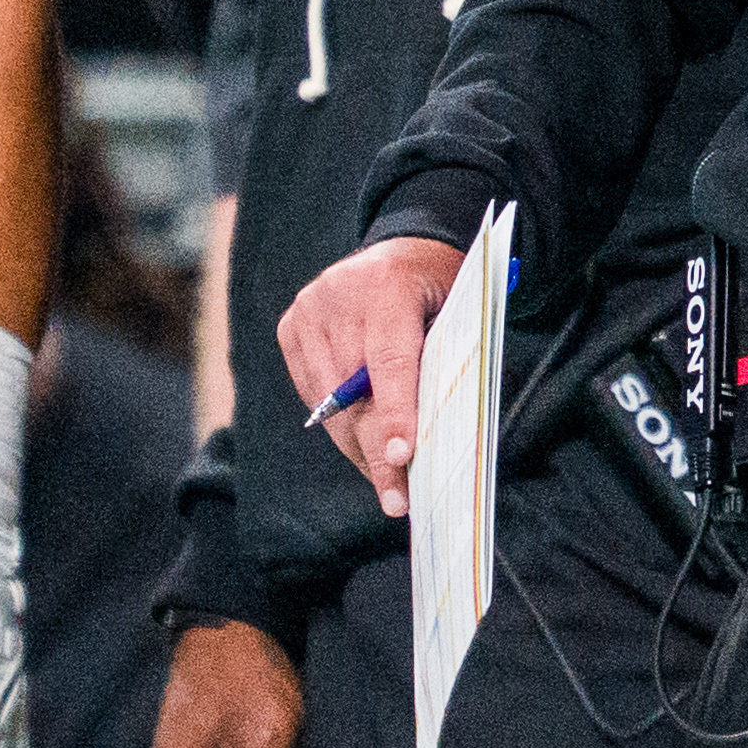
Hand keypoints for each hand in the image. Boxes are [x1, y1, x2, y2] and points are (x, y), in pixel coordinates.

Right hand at [276, 235, 463, 516]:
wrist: (404, 247)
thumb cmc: (441, 288)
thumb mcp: (457, 312)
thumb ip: (439, 362)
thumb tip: (433, 437)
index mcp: (388, 284)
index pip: (388, 359)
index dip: (395, 413)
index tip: (401, 459)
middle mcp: (338, 295)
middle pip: (354, 391)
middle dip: (377, 451)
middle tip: (398, 500)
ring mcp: (307, 311)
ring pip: (328, 402)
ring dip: (357, 448)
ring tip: (386, 487)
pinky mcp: (290, 327)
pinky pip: (313, 394)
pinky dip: (340, 425)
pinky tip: (364, 450)